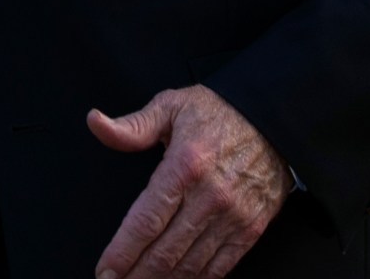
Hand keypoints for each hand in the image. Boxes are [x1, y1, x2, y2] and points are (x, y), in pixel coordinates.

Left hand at [87, 85, 289, 278]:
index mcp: (185, 166)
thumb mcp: (171, 107)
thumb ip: (133, 126)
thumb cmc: (218, 113)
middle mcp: (209, 197)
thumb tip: (96, 123)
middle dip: (136, 275)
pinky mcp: (250, 229)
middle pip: (165, 251)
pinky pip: (220, 266)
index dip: (122, 251)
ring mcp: (232, 217)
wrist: (273, 120)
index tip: (105, 271)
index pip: (146, 221)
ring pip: (190, 265)